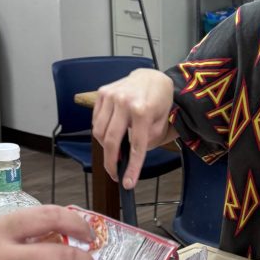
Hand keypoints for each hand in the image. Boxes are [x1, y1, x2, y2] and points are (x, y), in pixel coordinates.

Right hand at [92, 68, 174, 187]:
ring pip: (100, 132)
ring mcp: (111, 96)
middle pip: (112, 141)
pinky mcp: (102, 93)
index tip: (128, 183)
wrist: (150, 76)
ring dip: (106, 147)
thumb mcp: (163, 120)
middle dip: (111, 162)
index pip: (136, 145)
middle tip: (115, 173)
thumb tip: (132, 156)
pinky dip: (101, 132)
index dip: (132, 167)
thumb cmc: (159, 99)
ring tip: (116, 152)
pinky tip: (111, 134)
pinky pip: (96, 121)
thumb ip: (150, 138)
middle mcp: (124, 101)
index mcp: (143, 109)